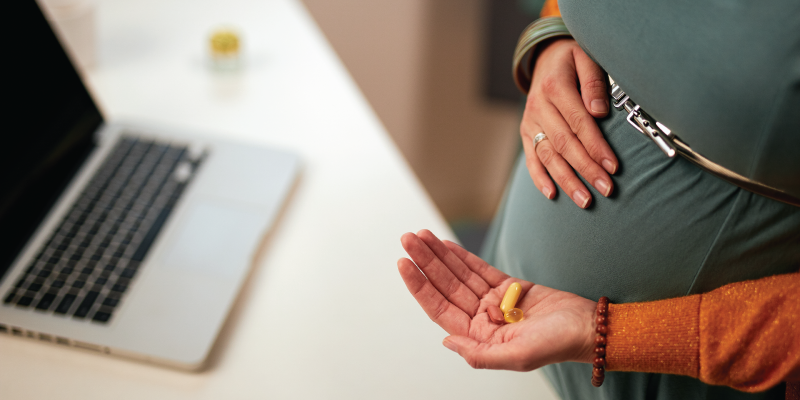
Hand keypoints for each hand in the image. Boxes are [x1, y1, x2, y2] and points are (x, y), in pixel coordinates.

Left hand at [397, 230, 596, 370]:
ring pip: (459, 274)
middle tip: (408, 239)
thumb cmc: (558, 345)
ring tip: (420, 235)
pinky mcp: (509, 287)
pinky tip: (445, 244)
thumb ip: (480, 354)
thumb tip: (447, 342)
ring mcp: (494, 302)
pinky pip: (478, 268)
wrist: (589, 327)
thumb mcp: (517, 356)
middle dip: (426, 262)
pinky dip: (461, 256)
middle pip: (446, 286)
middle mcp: (482, 320)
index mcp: (479, 337)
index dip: (421, 286)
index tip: (404, 264)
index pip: (440, 308)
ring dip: (439, 255)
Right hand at [521, 38, 617, 207]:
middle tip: (606, 189)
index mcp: (555, 86)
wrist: (545, 57)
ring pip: (548, 156)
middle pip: (564, 143)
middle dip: (586, 169)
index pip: (579, 122)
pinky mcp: (526, 133)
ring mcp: (530, 122)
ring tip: (585, 200)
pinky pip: (531, 158)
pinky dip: (540, 178)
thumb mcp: (586, 57)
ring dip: (566, 180)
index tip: (613, 166)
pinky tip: (552, 194)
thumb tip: (599, 111)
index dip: (596, 146)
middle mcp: (539, 106)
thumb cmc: (573, 60)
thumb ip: (594, 82)